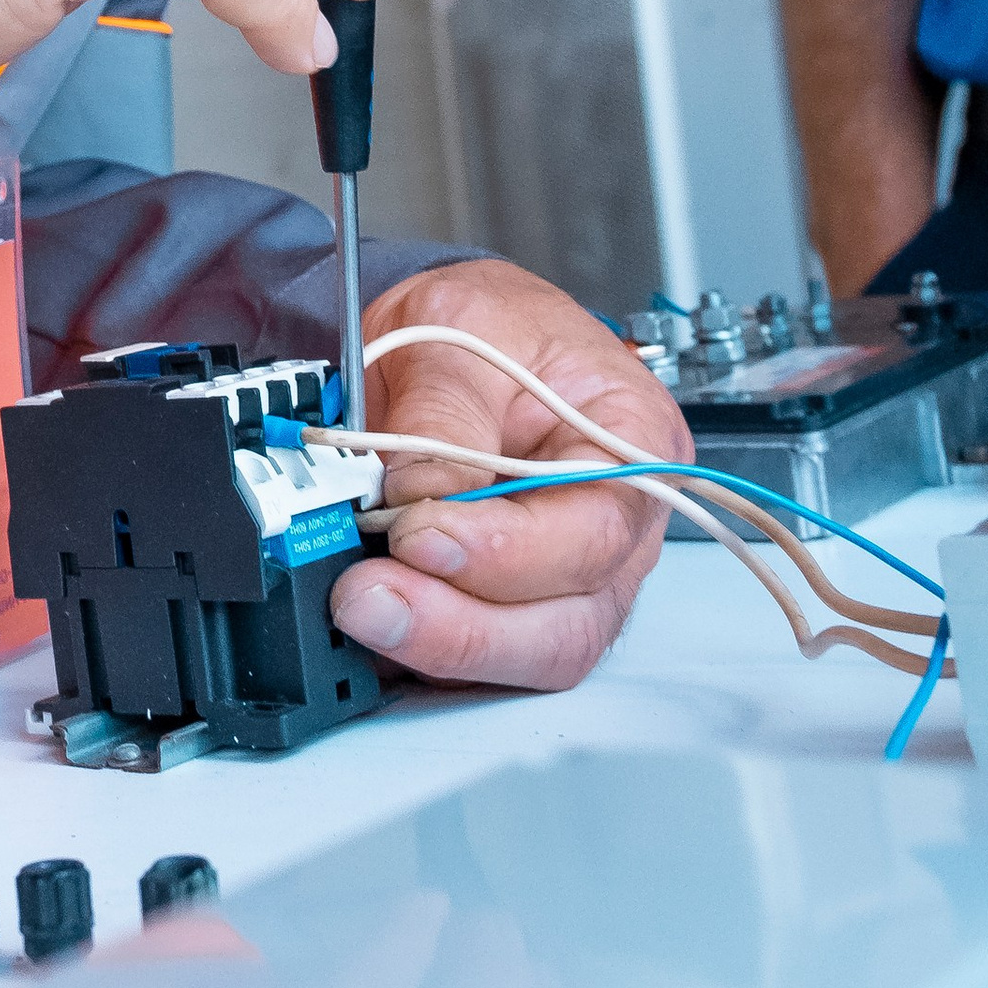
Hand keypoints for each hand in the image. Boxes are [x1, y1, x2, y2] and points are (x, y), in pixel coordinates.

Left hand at [325, 256, 684, 691]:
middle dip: (464, 627)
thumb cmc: (481, 325)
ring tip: (357, 605)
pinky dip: (416, 655)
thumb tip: (418, 494)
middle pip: (570, 624)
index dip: (507, 551)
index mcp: (630, 440)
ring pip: (523, 657)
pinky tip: (367, 626)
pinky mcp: (504, 608)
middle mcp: (613, 528)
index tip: (418, 532)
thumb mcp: (459, 326)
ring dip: (435, 647)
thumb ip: (443, 413)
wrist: (442, 339)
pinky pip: (474, 662)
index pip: (596, 529)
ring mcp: (562, 579)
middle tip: (369, 597)